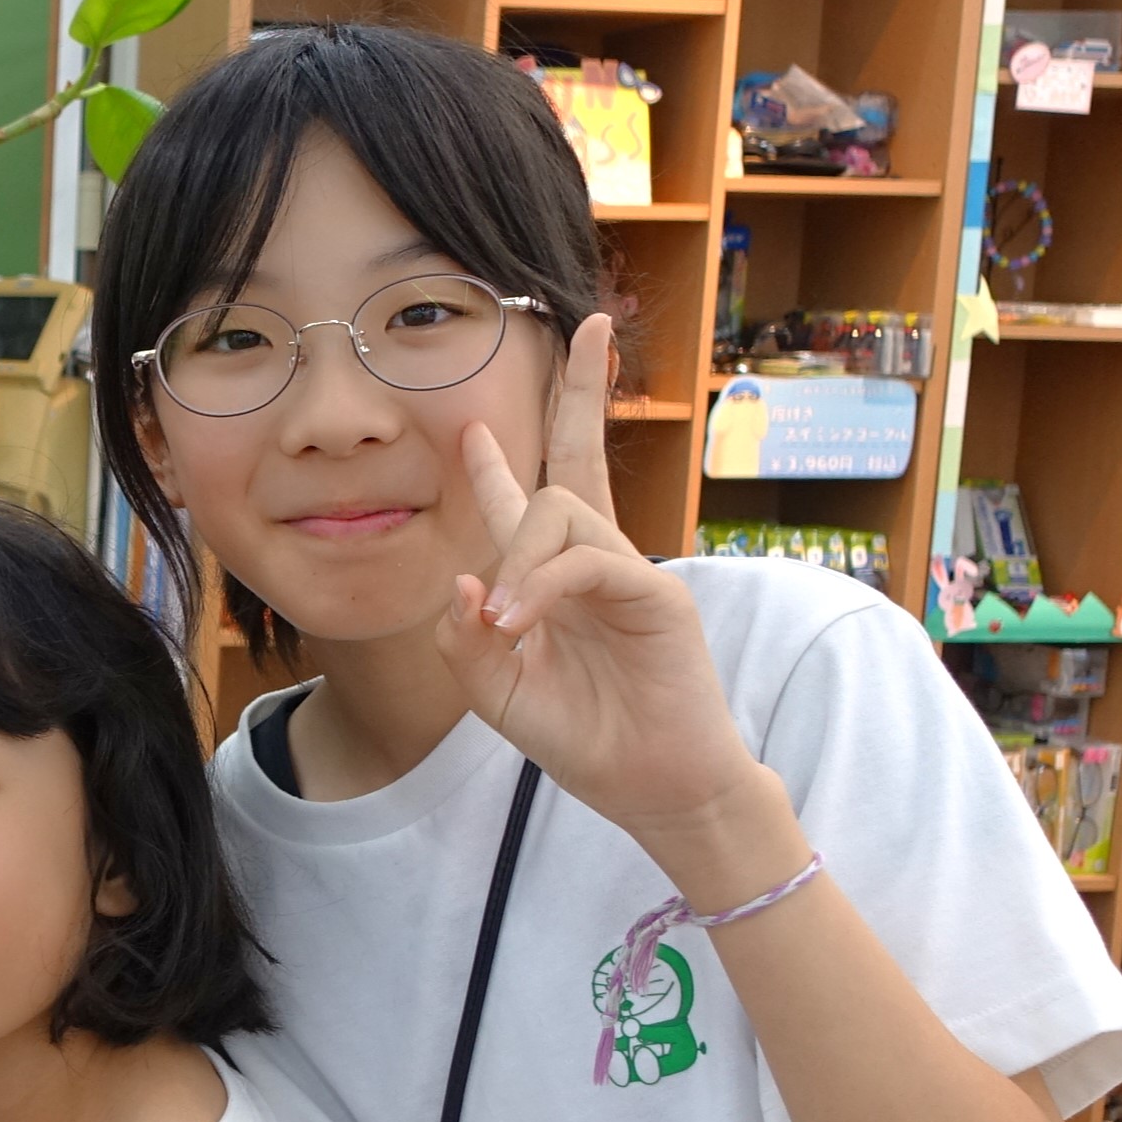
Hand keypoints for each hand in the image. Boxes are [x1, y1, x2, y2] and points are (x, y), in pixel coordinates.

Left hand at [438, 315, 791, 903]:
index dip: (497, 465)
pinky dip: (544, 586)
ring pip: (564, 510)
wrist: (651, 788)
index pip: (526, 505)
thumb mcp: (498, 695)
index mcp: (552, 584)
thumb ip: (465, 642)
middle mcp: (592, 564)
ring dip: (519, 559)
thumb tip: (461, 581)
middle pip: (580, 461)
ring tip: (505, 624)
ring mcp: (629, 573)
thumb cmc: (585, 740)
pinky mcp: (659, 595)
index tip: (473, 425)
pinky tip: (520, 624)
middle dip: (580, 396)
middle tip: (588, 333)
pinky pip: (589, 562)